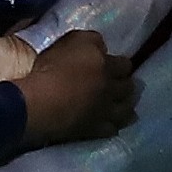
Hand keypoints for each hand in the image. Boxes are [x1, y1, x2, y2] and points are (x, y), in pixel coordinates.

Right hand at [15, 29, 133, 147]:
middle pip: (129, 88)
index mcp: (106, 66)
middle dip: (127, 85)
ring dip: (126, 107)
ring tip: (123, 107)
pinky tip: (111, 125)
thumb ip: (92, 40)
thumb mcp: (73, 40)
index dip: (121, 64)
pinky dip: (113, 126)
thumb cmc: (53, 67)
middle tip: (122, 85)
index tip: (116, 64)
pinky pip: (111, 129)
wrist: (42, 102)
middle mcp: (111, 90)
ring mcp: (104, 112)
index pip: (125, 64)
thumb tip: (102, 46)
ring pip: (126, 111)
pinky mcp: (94, 131)